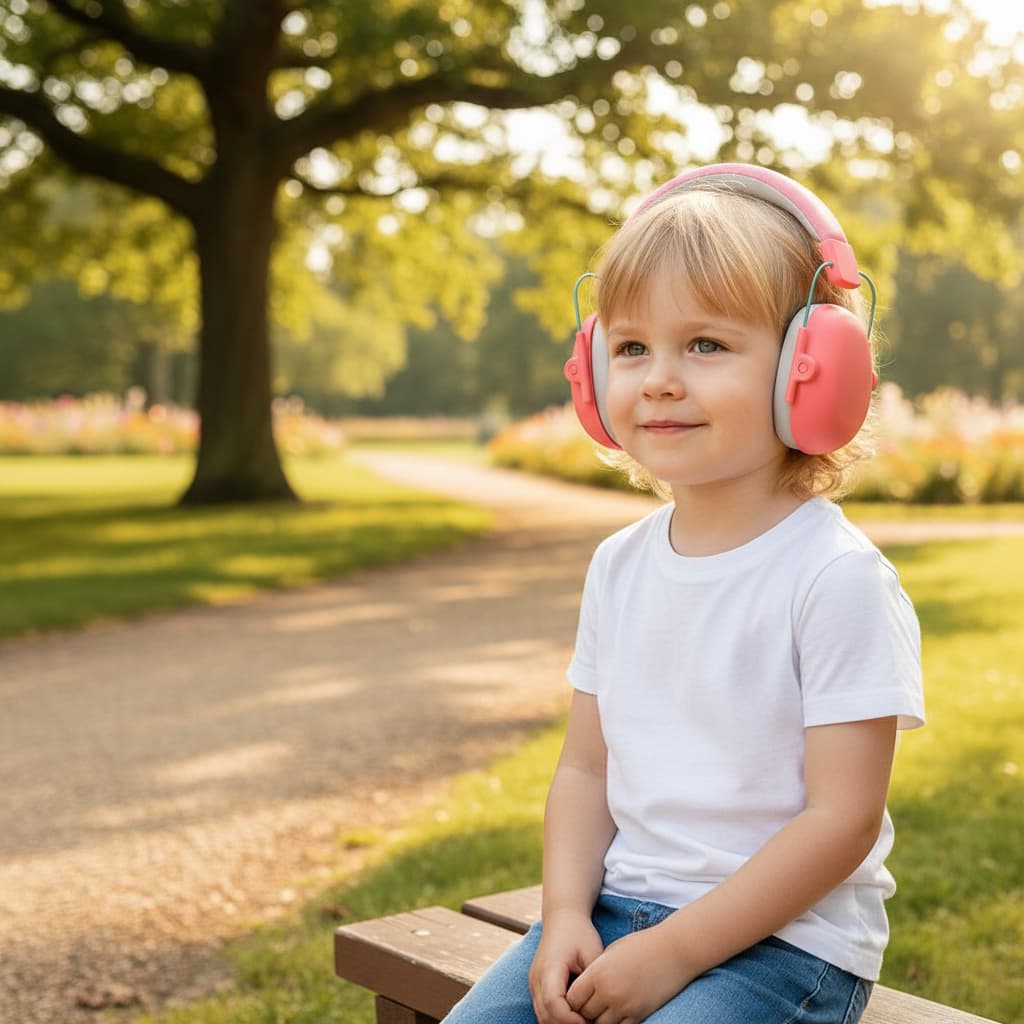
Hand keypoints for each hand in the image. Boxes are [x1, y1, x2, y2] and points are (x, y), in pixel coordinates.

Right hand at [528, 912, 604, 1023]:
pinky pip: (543, 1011)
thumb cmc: (579, 933)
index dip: (570, 1019)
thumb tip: (600, 1007)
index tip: (589, 1022)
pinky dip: (557, 1019)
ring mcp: (534, 983)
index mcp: (549, 968)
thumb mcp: (591, 953)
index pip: (553, 1004)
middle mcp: (536, 979)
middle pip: (545, 1016)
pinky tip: (576, 1017)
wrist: (562, 916)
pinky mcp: (537, 986)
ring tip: (584, 1022)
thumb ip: (592, 981)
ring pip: (542, 1017)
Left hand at [566, 925, 695, 1023]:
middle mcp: (608, 992)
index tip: (576, 998)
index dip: (572, 1001)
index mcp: (598, 972)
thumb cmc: (642, 945)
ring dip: (599, 1020)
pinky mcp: (640, 1014)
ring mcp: (625, 1005)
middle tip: (587, 1007)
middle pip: (584, 1014)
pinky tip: (617, 1015)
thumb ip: (596, 971)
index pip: (572, 998)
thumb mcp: (612, 952)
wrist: (674, 949)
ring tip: (602, 1011)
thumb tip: (584, 989)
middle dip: (583, 1012)